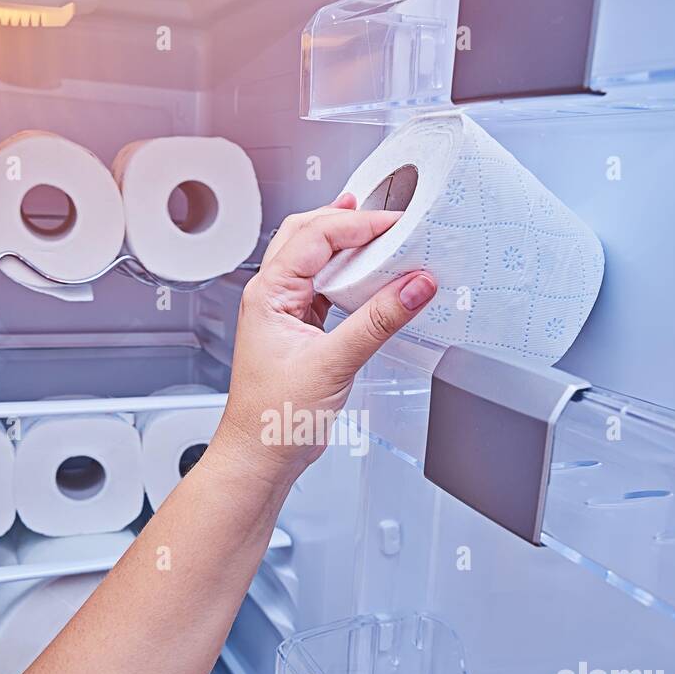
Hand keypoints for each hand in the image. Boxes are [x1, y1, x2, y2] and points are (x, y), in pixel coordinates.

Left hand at [213, 194, 437, 482]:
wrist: (260, 455)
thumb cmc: (272, 417)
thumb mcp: (334, 363)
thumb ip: (379, 321)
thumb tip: (414, 286)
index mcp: (268, 293)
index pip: (315, 235)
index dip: (358, 224)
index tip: (396, 226)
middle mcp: (271, 296)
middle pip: (307, 234)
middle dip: (347, 219)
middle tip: (387, 217)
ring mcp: (284, 312)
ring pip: (315, 259)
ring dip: (347, 245)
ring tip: (382, 238)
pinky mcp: (299, 330)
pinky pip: (324, 288)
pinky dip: (349, 277)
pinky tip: (370, 279)